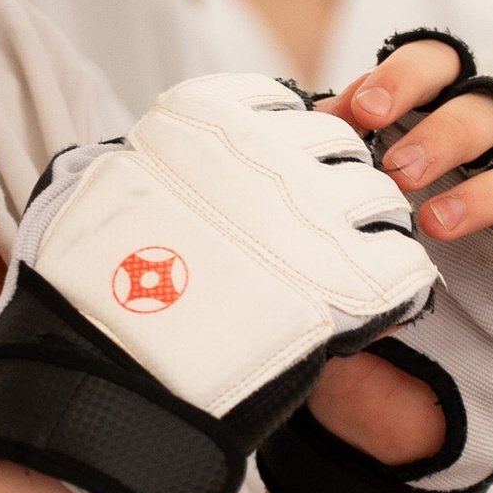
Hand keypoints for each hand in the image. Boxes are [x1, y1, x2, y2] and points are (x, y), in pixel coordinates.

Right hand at [0, 76, 434, 492]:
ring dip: (369, 228)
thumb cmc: (86, 299)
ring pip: (381, 197)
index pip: (279, 103)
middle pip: (340, 143)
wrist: (104, 389)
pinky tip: (368, 306)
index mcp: (204, 117)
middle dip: (334, 180)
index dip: (282, 143)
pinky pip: (406, 262)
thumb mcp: (91, 197)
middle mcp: (267, 149)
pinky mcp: (353, 278)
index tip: (270, 179)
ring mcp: (314, 212)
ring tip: (341, 270)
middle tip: (314, 231)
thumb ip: (133, 160)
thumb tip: (137, 149)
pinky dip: (396, 282)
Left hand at [260, 33, 492, 492]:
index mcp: (426, 149)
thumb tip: (281, 137)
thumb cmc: (344, 330)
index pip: (440, 72)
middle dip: (443, 129)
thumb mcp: (314, 262)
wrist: (368, 436)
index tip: (358, 112)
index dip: (409, 76)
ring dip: (489, 183)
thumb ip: (310, 203)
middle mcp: (485, 173)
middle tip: (391, 176)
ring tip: (434, 225)